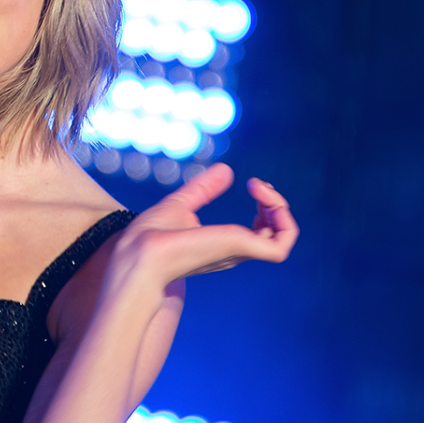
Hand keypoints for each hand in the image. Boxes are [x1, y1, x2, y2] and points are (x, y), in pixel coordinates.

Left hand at [105, 163, 297, 295]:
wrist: (141, 252)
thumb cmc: (150, 237)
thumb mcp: (181, 203)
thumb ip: (204, 189)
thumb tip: (227, 171)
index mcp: (222, 243)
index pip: (259, 230)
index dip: (264, 206)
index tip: (252, 184)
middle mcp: (234, 250)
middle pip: (274, 232)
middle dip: (275, 204)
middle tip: (258, 185)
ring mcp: (238, 250)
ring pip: (283, 236)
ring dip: (280, 207)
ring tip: (260, 188)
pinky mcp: (240, 248)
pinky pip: (282, 244)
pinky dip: (283, 219)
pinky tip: (261, 197)